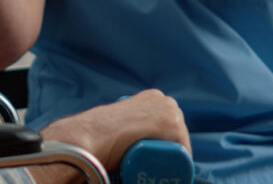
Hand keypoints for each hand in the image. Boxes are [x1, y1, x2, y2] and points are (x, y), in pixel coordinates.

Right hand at [37, 89, 189, 178]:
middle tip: (154, 171)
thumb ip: (122, 125)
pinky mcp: (172, 124)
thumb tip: (120, 141)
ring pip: (181, 146)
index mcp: (153, 97)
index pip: (170, 129)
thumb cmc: (96, 132)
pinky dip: (181, 169)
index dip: (166, 148)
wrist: (88, 135)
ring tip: (158, 174)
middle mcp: (165, 100)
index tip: (155, 162)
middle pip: (178, 137)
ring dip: (174, 163)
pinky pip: (184, 153)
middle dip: (171, 157)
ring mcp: (170, 110)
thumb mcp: (117, 122)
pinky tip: (173, 175)